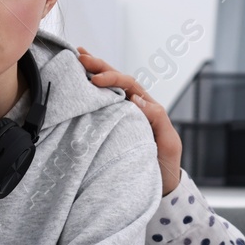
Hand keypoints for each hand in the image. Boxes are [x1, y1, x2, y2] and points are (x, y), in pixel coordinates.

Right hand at [75, 46, 182, 195]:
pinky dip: (88, 90)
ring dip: (93, 72)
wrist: (159, 187)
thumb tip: (136, 99)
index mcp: (147, 108)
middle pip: (116, 80)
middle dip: (99, 66)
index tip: (97, 80)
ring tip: (77, 57)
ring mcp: (121, 115)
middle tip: (81, 57)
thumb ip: (158, 119)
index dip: (113, 78)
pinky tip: (76, 81)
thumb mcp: (168, 142)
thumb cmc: (165, 165)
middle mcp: (134, 107)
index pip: (129, 85)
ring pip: (106, 88)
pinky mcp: (109, 126)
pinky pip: (99, 105)